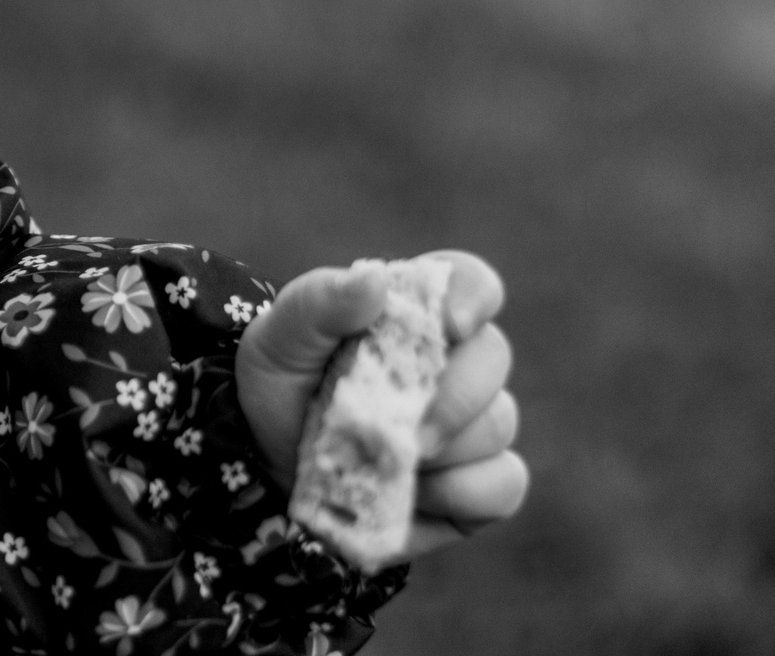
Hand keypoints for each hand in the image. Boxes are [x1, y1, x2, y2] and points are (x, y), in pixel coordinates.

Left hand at [237, 249, 529, 560]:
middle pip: (494, 356)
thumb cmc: (280, 388)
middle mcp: (454, 362)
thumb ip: (319, 302)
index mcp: (412, 312)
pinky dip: (460, 493)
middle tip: (402, 426)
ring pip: (498, 424)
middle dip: (450, 393)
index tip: (449, 325)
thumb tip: (375, 281)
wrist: (270, 468)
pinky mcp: (479, 484)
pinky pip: (504, 484)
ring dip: (441, 449)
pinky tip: (412, 493)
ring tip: (383, 458)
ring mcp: (472, 425)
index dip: (473, 296)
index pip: (469, 281)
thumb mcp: (280, 339)